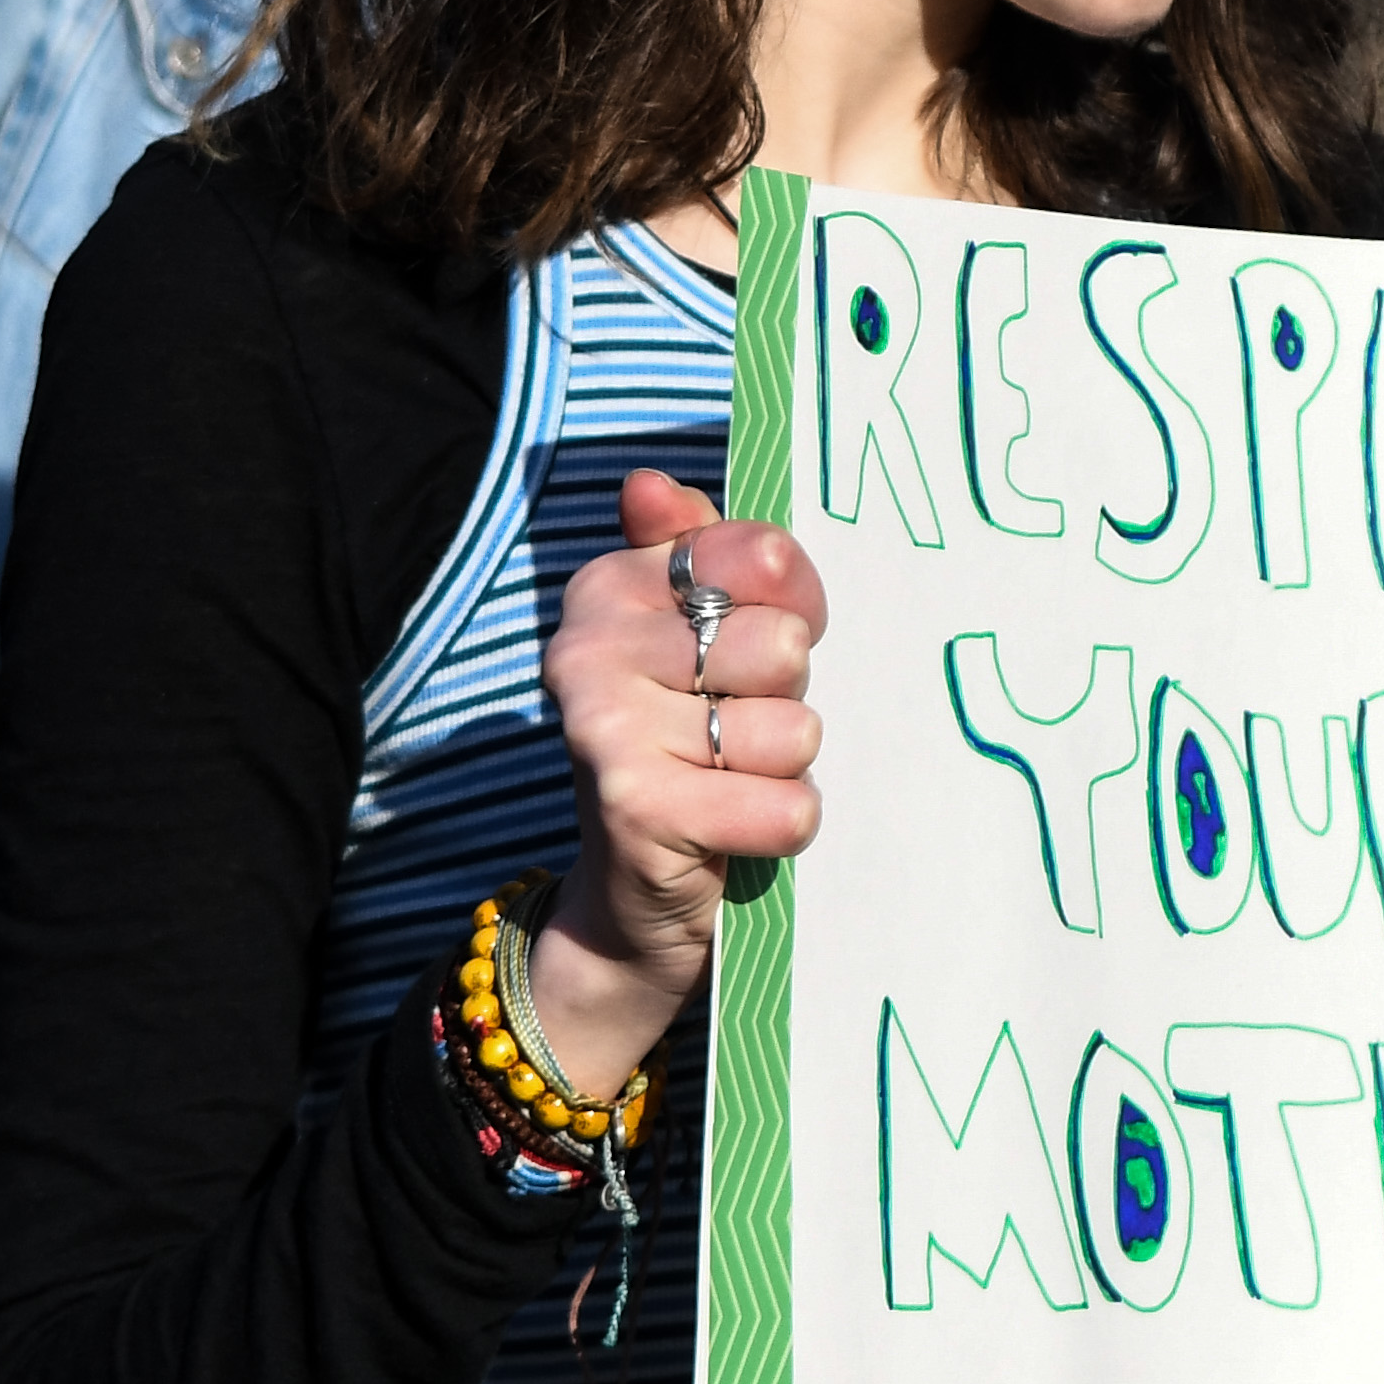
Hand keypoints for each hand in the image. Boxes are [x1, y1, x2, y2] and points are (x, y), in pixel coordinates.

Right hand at [522, 471, 825, 1099]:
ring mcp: (605, 727)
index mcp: (608, 588)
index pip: (761, 556)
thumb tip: (649, 486)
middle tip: (743, 728)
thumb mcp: (707, 639)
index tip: (771, 636)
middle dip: (789, 695)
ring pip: (792, 728)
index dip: (796, 604)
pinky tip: (745, 830)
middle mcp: (588, 647)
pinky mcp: (636, 807)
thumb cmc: (694, 744)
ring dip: (787, 767)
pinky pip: (785, 804)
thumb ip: (702, 551)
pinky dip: (786, 824)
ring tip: (737, 781)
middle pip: (784, 643)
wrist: (638, 897)